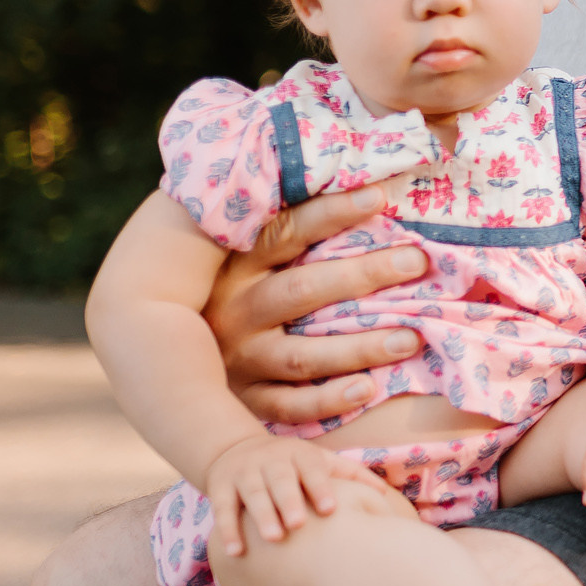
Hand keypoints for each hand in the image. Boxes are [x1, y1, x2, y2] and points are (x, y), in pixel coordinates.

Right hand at [203, 432, 373, 557]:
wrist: (236, 449)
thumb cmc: (293, 465)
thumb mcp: (319, 461)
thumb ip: (349, 474)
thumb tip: (385, 494)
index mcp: (300, 455)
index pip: (313, 469)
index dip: (321, 487)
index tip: (331, 509)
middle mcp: (271, 461)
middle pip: (280, 480)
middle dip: (289, 501)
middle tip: (299, 524)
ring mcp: (244, 473)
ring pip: (252, 494)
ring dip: (262, 515)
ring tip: (273, 538)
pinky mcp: (219, 487)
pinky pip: (222, 509)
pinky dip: (227, 530)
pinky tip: (236, 552)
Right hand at [207, 176, 429, 422]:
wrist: (167, 357)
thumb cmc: (232, 285)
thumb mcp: (240, 249)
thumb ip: (281, 219)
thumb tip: (359, 178)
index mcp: (235, 265)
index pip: (286, 231)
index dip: (332, 212)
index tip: (380, 196)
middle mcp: (233, 311)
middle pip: (303, 291)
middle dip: (363, 275)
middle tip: (417, 261)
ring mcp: (238, 359)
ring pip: (302, 355)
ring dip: (360, 347)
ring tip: (411, 338)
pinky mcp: (245, 400)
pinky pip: (288, 407)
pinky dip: (327, 401)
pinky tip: (368, 390)